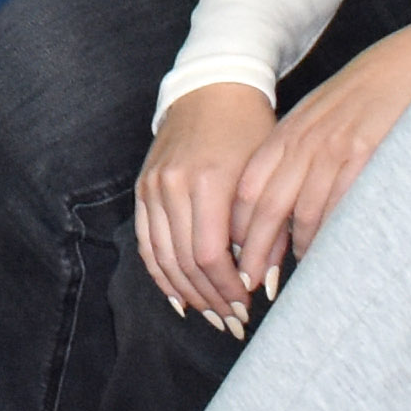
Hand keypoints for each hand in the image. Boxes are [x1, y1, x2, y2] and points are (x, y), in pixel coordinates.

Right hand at [134, 84, 277, 324]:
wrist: (212, 89)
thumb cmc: (249, 130)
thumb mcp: (267, 174)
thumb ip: (265, 229)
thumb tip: (263, 283)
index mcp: (208, 181)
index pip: (209, 254)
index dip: (226, 287)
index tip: (246, 305)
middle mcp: (173, 185)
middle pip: (184, 261)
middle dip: (210, 298)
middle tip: (233, 321)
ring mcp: (153, 187)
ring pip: (162, 257)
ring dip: (186, 293)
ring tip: (211, 315)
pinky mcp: (143, 189)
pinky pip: (146, 243)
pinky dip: (160, 274)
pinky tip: (179, 298)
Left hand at [231, 22, 410, 290]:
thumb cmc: (365, 96)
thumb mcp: (319, 118)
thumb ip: (298, 153)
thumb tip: (284, 203)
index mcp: (288, 133)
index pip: (249, 188)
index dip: (238, 228)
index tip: (234, 258)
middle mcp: (304, 143)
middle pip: (266, 207)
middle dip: (254, 251)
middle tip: (250, 284)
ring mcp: (334, 150)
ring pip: (302, 213)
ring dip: (294, 250)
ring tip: (292, 277)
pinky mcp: (366, 157)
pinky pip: (340, 206)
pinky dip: (330, 235)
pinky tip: (328, 253)